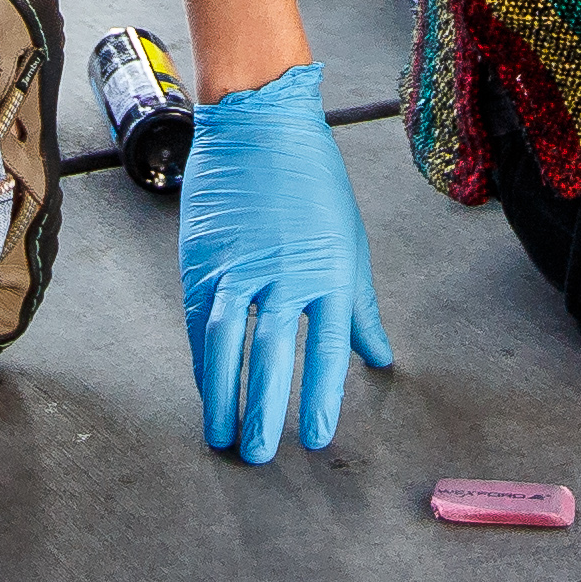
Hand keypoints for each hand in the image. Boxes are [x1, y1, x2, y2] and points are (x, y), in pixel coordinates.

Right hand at [175, 62, 387, 462]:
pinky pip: (199, 323)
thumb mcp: (349, 242)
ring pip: (226, 345)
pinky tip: (206, 388)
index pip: (327, 348)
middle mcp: (283, 272)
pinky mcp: (202, 260)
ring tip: (222, 437)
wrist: (260, 124)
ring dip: (223, 397)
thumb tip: (381, 356)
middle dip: (265, 411)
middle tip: (259, 456)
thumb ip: (359, 307)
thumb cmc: (311, 183)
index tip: (316, 438)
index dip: (321, 398)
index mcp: (329, 269)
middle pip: (272, 356)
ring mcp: (238, 266)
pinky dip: (202, 361)